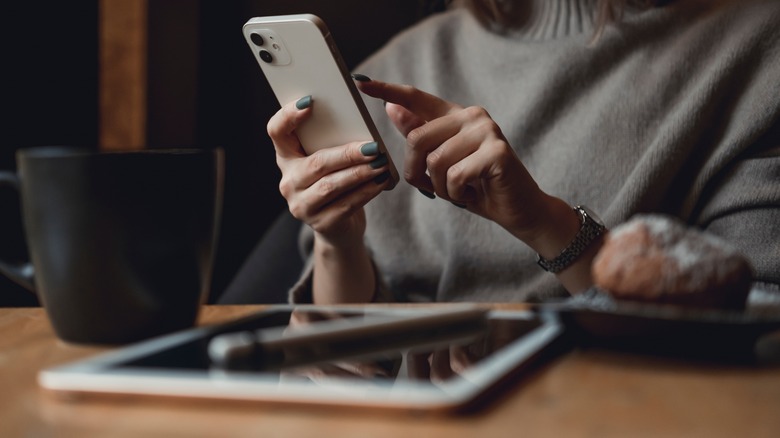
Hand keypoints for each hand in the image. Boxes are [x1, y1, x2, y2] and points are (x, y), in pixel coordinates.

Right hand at [266, 96, 392, 246]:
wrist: (339, 228)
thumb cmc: (335, 183)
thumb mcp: (328, 161)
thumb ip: (332, 143)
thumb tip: (359, 123)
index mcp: (286, 158)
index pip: (276, 131)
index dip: (288, 116)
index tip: (310, 102)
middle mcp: (288, 182)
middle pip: (316, 163)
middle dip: (347, 154)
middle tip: (373, 146)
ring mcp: (301, 205)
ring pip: (331, 186)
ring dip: (360, 173)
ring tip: (380, 163)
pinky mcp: (321, 224)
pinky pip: (346, 205)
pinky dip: (366, 192)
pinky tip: (381, 182)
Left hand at [356, 80, 553, 241]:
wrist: (517, 209)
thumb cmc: (477, 186)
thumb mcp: (441, 163)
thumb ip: (420, 136)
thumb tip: (392, 109)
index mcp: (456, 116)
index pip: (416, 98)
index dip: (388, 91)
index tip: (360, 84)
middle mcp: (472, 116)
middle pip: (417, 139)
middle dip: (416, 172)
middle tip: (432, 188)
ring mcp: (487, 131)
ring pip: (434, 160)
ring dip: (439, 187)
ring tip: (458, 190)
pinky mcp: (496, 152)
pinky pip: (453, 175)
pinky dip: (455, 193)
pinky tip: (471, 193)